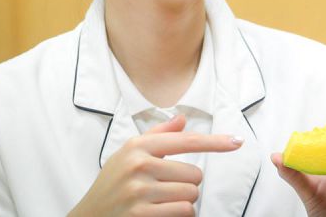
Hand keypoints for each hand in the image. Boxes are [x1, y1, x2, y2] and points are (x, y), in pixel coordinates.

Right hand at [69, 115, 242, 216]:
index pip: (186, 141)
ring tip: (160, 201)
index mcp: (138, 146)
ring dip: (184, 201)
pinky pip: (184, 212)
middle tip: (164, 188)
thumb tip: (181, 119)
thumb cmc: (113, 183)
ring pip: (191, 196)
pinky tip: (161, 213)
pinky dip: (180, 215)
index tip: (237, 142)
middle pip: (194, 175)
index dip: (215, 142)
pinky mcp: (141, 214)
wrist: (87, 216)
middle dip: (186, 184)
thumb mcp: (128, 153)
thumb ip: (158, 136)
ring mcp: (139, 191)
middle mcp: (139, 165)